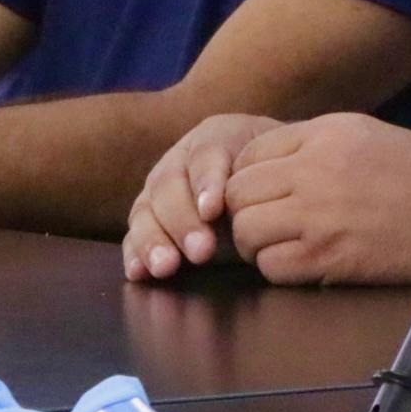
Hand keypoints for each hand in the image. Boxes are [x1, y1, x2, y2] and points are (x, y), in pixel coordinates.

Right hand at [124, 113, 283, 279]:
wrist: (268, 185)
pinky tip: (138, 272)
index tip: (214, 210)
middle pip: (169, 185)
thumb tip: (251, 204)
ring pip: (146, 211)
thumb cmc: (276, 177)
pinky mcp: (147, 222)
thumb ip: (265, 178)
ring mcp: (158, 192)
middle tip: (200, 251)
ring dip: (154, 241)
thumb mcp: (277, 167)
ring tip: (166, 267)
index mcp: (214, 138)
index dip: (207, 182)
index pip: (206, 155)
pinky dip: (134, 254)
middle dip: (182, 220)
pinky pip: (133, 235)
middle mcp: (179, 161)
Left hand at [221, 113, 410, 284]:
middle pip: (237, 193)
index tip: (262, 193)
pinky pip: (271, 266)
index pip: (249, 154)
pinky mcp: (327, 257)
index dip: (247, 176)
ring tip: (281, 243)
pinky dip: (277, 267)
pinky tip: (301, 260)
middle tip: (266, 221)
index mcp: (322, 135)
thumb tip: (262, 163)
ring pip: (246, 231)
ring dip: (256, 242)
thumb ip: (310, 141)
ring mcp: (317, 216)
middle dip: (244, 210)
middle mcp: (313, 171)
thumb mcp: (361, 133)